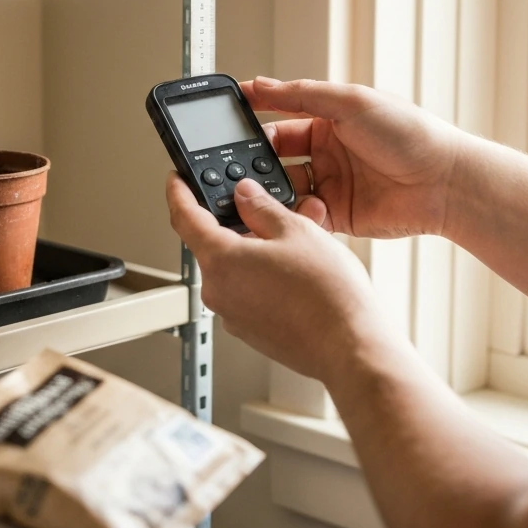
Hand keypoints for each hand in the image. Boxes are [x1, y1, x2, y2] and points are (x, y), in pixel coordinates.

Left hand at [166, 173, 391, 386]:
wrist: (349, 347)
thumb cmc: (327, 295)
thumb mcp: (296, 231)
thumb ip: (262, 208)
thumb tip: (245, 195)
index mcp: (220, 261)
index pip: (184, 218)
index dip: (179, 193)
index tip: (178, 181)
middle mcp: (218, 291)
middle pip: (215, 244)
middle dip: (240, 222)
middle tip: (266, 207)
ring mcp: (234, 315)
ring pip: (237, 268)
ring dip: (257, 249)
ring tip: (296, 241)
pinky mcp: (252, 331)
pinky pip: (249, 292)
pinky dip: (264, 275)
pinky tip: (296, 270)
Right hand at [244, 76, 464, 239]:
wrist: (445, 182)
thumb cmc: (410, 134)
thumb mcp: (350, 102)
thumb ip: (301, 94)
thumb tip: (260, 84)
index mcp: (328, 121)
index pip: (277, 121)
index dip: (251, 125)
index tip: (223, 127)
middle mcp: (327, 153)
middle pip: (274, 159)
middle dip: (254, 164)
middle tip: (238, 170)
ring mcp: (332, 185)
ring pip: (283, 190)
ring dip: (270, 192)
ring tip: (261, 193)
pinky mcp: (338, 216)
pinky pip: (303, 218)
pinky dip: (294, 216)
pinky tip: (296, 211)